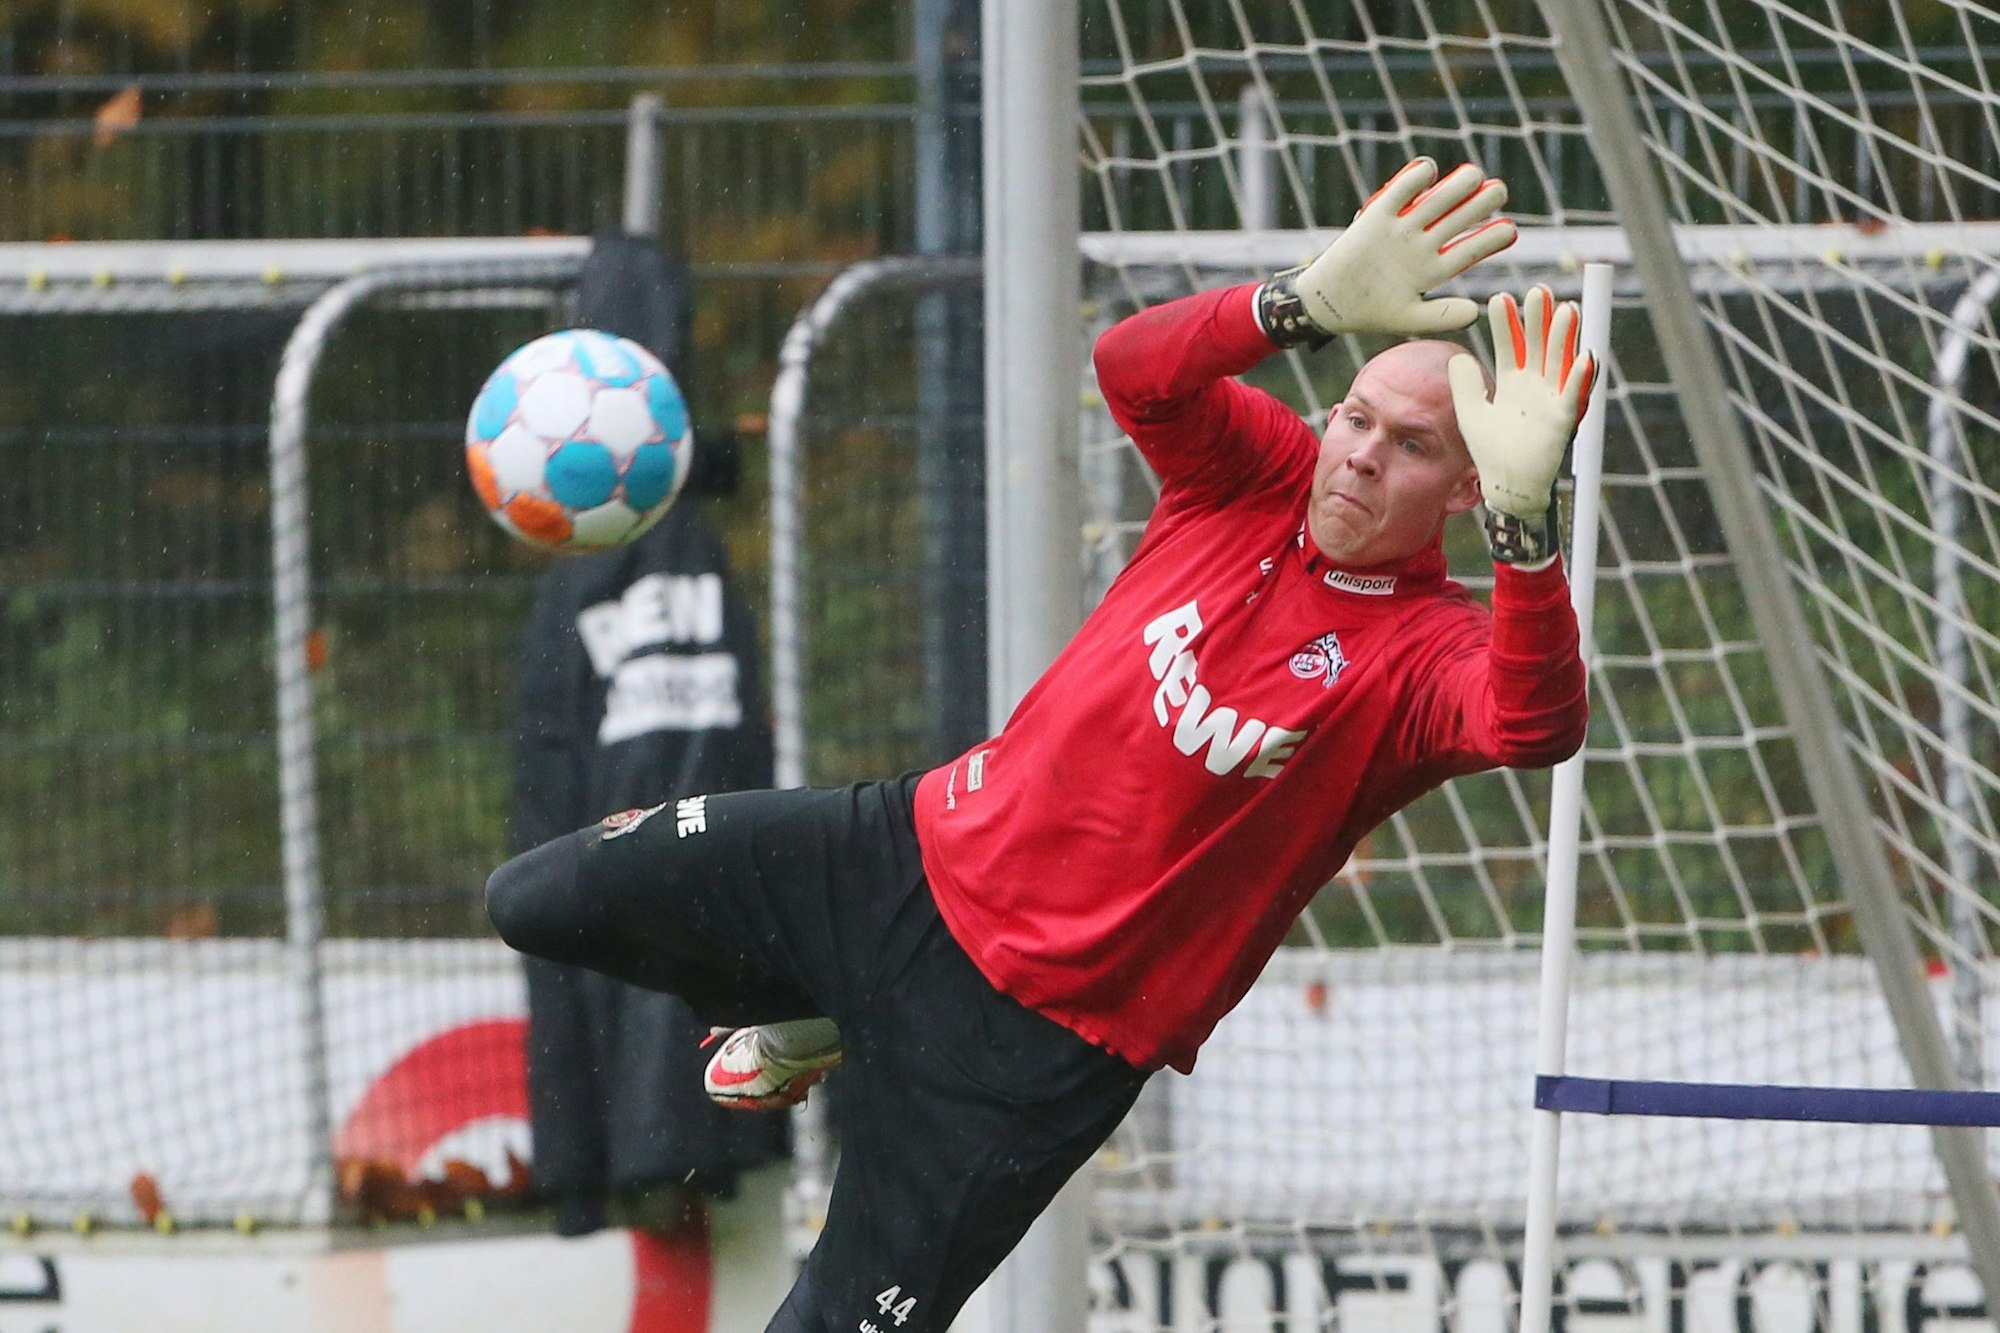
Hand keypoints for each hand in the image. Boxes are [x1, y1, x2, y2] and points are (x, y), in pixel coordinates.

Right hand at [1257, 158, 1517, 343]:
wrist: (1329, 303)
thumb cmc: (1370, 313)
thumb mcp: (1408, 319)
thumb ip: (1441, 316)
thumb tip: (1475, 311)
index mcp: (1433, 269)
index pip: (1469, 250)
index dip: (1490, 239)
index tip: (1510, 230)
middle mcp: (1422, 245)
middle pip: (1457, 219)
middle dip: (1480, 204)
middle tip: (1499, 191)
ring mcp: (1401, 229)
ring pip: (1435, 202)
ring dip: (1456, 187)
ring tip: (1475, 175)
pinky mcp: (1377, 216)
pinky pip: (1399, 192)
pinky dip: (1413, 179)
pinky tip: (1430, 170)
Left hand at [1447, 286, 1596, 564]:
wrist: (1506, 486)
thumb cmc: (1490, 450)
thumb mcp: (1470, 412)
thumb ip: (1465, 384)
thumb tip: (1457, 355)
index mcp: (1514, 382)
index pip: (1512, 345)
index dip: (1507, 323)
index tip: (1500, 298)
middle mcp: (1535, 386)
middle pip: (1539, 345)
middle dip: (1539, 319)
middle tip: (1537, 291)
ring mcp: (1551, 400)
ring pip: (1559, 362)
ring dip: (1563, 338)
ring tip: (1565, 309)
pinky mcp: (1562, 421)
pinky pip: (1574, 396)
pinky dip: (1580, 378)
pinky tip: (1586, 356)